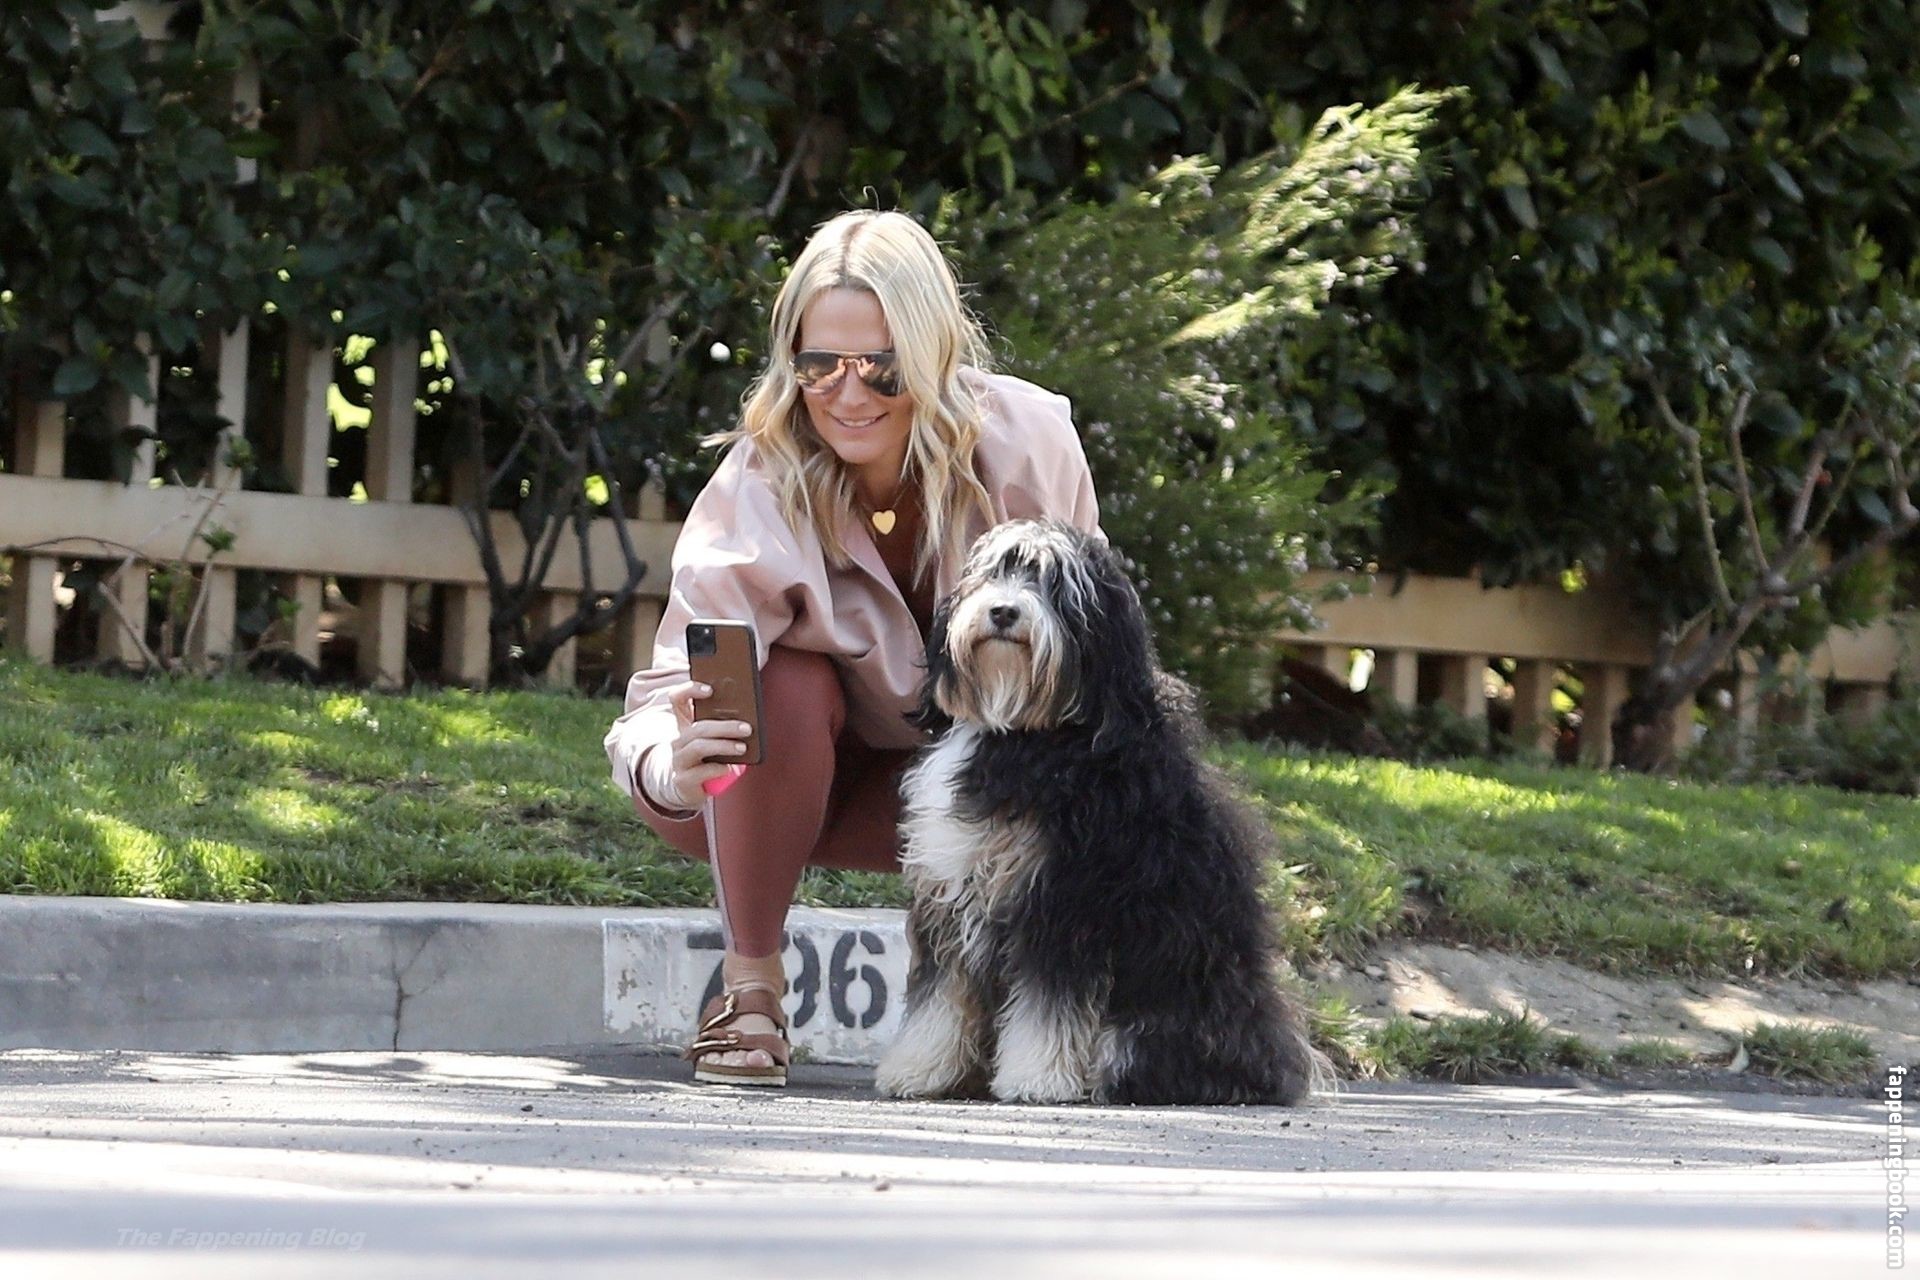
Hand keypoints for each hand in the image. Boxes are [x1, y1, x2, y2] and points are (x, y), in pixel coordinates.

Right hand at [643, 680, 753, 810]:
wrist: (687, 787)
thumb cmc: (705, 757)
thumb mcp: (711, 739)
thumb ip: (722, 727)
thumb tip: (748, 720)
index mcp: (684, 724)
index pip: (677, 698)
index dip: (690, 690)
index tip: (710, 690)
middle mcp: (678, 740)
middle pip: (698, 727)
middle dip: (724, 727)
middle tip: (747, 728)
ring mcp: (678, 760)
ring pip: (699, 747)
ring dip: (723, 746)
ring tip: (742, 748)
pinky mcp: (683, 779)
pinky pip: (701, 771)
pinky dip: (717, 769)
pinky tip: (728, 768)